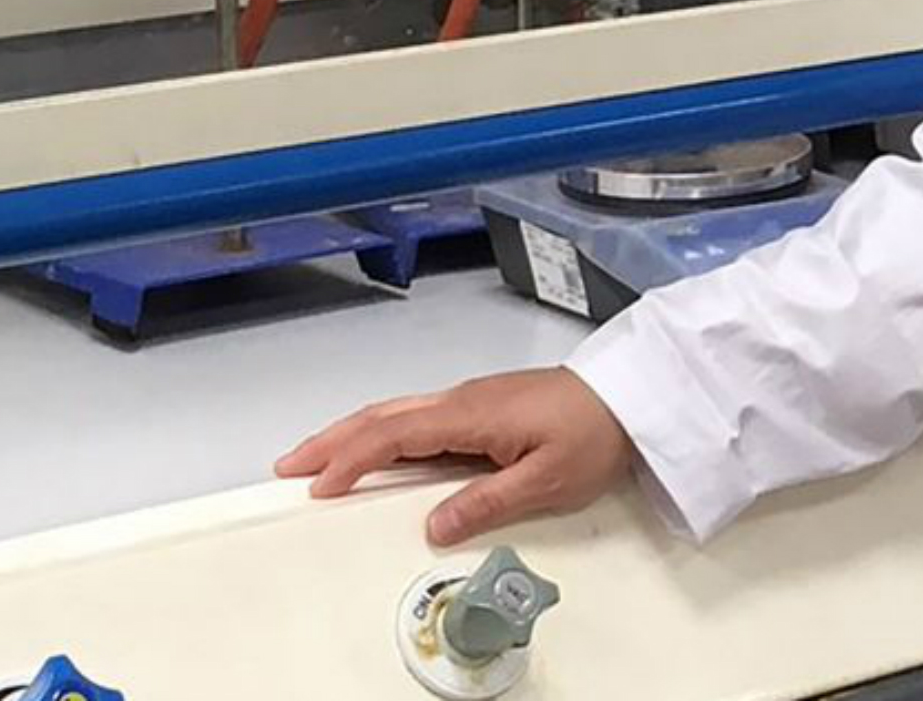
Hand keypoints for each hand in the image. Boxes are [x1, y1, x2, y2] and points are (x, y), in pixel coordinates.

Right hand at [276, 367, 634, 546]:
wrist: (633, 397)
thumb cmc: (595, 431)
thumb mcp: (547, 479)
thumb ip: (487, 502)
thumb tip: (434, 526)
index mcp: (470, 415)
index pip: (393, 437)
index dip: (351, 460)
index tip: (318, 485)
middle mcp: (462, 400)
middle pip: (382, 418)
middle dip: (332, 441)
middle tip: (289, 466)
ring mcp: (471, 401)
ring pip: (397, 414)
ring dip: (353, 435)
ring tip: (318, 459)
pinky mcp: (482, 407)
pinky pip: (419, 418)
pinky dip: (384, 433)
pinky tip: (378, 452)